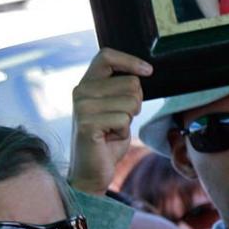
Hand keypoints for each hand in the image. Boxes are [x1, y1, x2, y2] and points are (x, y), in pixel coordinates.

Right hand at [69, 48, 151, 194]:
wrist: (91, 172)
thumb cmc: (107, 141)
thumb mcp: (116, 109)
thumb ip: (122, 91)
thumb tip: (142, 75)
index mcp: (86, 84)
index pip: (106, 56)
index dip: (130, 60)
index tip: (148, 71)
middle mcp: (81, 91)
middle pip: (131, 83)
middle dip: (135, 104)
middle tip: (119, 120)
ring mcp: (82, 107)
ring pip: (131, 102)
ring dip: (128, 120)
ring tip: (112, 130)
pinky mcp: (87, 124)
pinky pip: (124, 120)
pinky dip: (123, 133)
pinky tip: (109, 139)